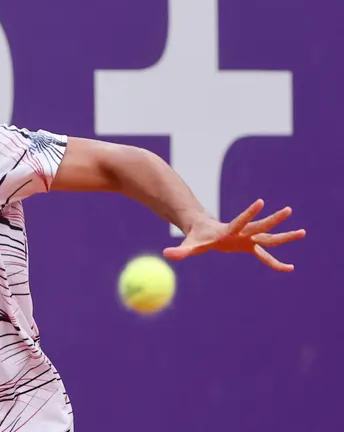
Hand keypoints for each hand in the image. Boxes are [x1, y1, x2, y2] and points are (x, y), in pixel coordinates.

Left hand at [163, 199, 305, 271]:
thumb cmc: (196, 236)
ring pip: (268, 237)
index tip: (260, 201)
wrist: (202, 229)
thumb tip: (167, 254)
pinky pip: (265, 256)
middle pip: (260, 226)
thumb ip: (180, 250)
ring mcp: (247, 238)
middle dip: (273, 219)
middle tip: (288, 210)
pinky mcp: (249, 246)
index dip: (249, 212)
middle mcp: (241, 233)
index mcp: (228, 231)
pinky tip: (289, 268)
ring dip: (284, 236)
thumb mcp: (189, 245)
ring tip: (303, 232)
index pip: (240, 221)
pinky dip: (275, 263)